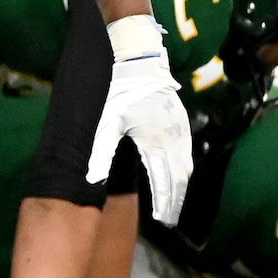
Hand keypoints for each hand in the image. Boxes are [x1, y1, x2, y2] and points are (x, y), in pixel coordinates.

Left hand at [89, 26, 190, 225]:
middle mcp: (173, 137)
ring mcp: (180, 127)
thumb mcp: (105, 122)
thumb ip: (100, 153)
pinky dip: (183, 168)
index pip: (164, 181)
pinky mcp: (180, 118)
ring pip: (186, 164)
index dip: (164, 203)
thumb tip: (90, 180)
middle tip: (169, 219)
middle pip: (179, 177)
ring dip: (180, 185)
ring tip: (174, 202)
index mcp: (155, 141)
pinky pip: (186, 150)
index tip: (162, 220)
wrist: (137, 57)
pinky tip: (178, 173)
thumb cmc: (118, 89)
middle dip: (175, 199)